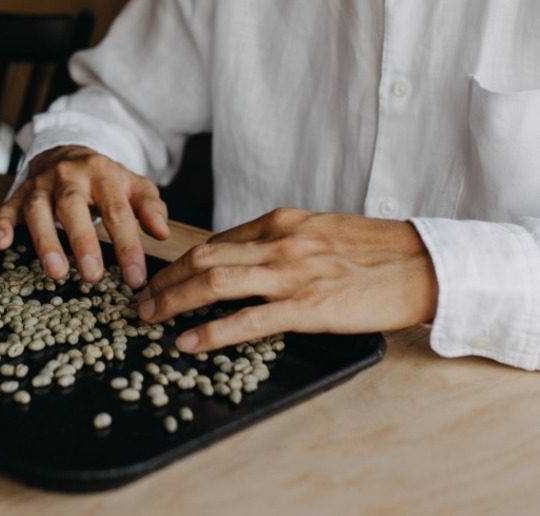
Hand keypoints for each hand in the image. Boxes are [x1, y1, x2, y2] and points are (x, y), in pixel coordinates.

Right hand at [0, 145, 168, 287]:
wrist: (68, 150)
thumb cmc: (105, 179)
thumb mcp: (133, 185)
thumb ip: (150, 206)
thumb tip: (162, 232)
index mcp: (102, 173)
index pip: (117, 211)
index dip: (127, 245)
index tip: (135, 278)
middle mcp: (68, 175)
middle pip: (73, 205)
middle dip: (82, 240)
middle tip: (93, 275)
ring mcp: (41, 183)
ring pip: (38, 208)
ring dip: (45, 240)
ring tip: (56, 272)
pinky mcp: (19, 192)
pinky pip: (7, 206)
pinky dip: (2, 223)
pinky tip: (1, 243)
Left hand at [136, 207, 438, 351]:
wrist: (421, 263)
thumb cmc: (373, 249)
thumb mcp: (319, 230)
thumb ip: (279, 239)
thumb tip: (241, 254)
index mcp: (280, 221)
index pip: (218, 241)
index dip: (185, 261)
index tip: (166, 275)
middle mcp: (279, 242)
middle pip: (204, 258)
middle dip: (167, 279)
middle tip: (141, 298)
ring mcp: (291, 274)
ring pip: (215, 282)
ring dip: (174, 300)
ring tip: (150, 317)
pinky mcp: (307, 307)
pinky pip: (247, 320)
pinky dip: (211, 331)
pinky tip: (188, 342)